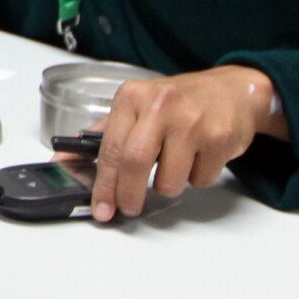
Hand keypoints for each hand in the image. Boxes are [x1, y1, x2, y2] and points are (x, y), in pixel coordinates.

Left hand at [84, 65, 281, 221]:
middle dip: (128, 195)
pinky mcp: (220, 138)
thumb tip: (65, 161)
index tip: (100, 207)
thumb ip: (105, 133)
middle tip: (129, 207)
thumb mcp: (139, 106)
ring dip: (168, 185)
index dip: (103, 184)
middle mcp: (161, 104)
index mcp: (133, 96)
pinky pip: (200, 180)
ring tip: (175, 163)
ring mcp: (193, 120)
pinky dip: (196, 177)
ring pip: (169, 181)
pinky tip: (200, 156)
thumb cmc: (180, 103)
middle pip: (134, 164)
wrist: (233, 91)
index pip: (110, 148)